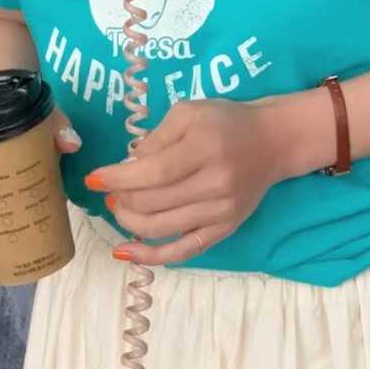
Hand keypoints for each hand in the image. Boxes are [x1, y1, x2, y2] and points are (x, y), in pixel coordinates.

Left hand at [86, 98, 287, 265]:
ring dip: (127, 221)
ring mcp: (221, 212)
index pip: (152, 172)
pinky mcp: (225, 229)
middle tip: (112, 188)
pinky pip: (184, 250)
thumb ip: (156, 138)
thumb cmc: (227, 122)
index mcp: (204, 149)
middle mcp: (214, 184)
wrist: (275, 141)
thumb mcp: (189, 112)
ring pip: (160, 228)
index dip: (117, 178)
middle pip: (151, 202)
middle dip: (120, 197)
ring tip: (119, 207)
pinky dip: (152, 256)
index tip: (93, 178)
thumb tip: (128, 167)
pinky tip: (125, 253)